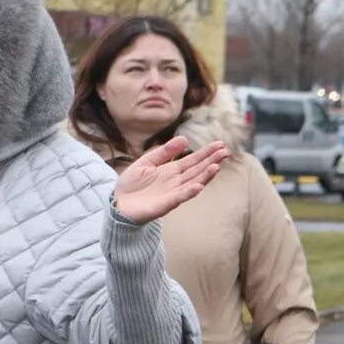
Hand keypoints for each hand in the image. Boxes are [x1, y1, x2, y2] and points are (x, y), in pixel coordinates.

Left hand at [114, 137, 228, 223]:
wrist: (118, 203)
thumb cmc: (131, 184)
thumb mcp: (146, 162)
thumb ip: (164, 152)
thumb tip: (185, 138)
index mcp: (171, 171)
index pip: (192, 160)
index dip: (206, 153)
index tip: (220, 144)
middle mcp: (175, 182)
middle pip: (197, 171)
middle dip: (211, 162)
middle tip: (225, 152)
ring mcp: (172, 194)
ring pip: (192, 183)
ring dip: (205, 176)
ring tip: (216, 167)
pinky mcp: (164, 205)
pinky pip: (179, 198)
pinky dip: (188, 193)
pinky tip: (198, 186)